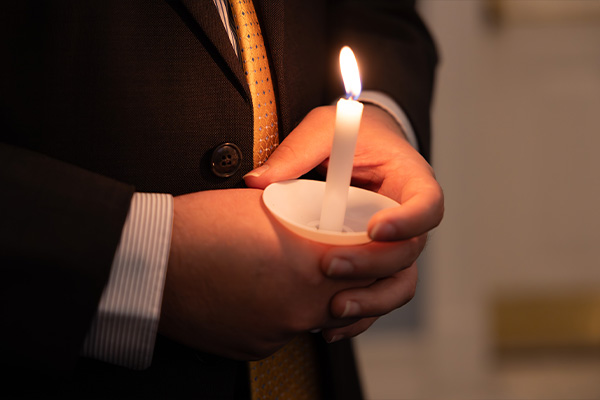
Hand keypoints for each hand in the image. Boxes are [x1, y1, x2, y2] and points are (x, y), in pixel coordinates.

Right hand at [158, 188, 371, 359]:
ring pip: (314, 317)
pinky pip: (282, 331)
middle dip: (346, 281)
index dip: (369, 255)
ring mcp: (277, 331)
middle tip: (329, 263)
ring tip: (283, 274)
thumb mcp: (265, 209)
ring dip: (310, 299)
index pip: (367, 265)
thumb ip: (307, 223)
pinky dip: (278, 315)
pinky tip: (257, 293)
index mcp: (310, 264)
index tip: (364, 248)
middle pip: (349, 299)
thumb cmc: (199, 228)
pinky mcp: (255, 347)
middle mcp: (301, 306)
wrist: (151, 263)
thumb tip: (322, 229)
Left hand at [244, 104, 443, 340]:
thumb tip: (256, 182)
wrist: (355, 147)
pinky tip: (328, 327)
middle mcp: (408, 220)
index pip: (429, 205)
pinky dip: (358, 316)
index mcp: (409, 181)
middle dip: (372, 266)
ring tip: (333, 311)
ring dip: (370, 302)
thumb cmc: (348, 135)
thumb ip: (297, 151)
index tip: (375, 229)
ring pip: (398, 284)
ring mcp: (392, 246)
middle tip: (329, 266)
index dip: (410, 222)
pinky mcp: (373, 265)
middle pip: (410, 254)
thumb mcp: (324, 129)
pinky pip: (374, 294)